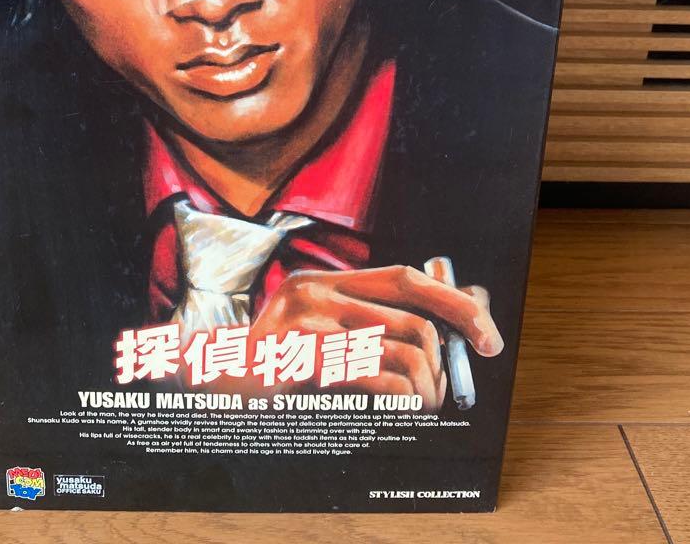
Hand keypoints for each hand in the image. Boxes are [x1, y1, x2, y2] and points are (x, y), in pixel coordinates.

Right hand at [249, 264, 502, 408]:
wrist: (204, 383)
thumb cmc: (268, 365)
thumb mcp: (312, 332)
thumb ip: (363, 323)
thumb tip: (436, 331)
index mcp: (324, 281)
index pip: (405, 278)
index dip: (453, 303)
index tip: (486, 335)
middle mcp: (317, 293)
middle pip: (414, 319)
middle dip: (443, 364)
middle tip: (442, 395)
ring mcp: (307, 323)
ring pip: (404, 353)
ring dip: (426, 392)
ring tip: (419, 409)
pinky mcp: (302, 357)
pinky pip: (378, 378)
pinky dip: (401, 401)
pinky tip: (395, 411)